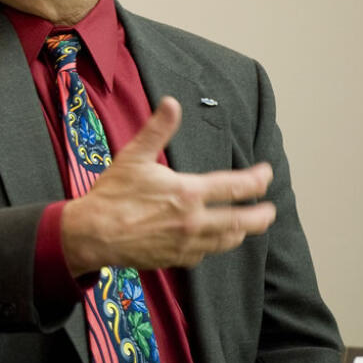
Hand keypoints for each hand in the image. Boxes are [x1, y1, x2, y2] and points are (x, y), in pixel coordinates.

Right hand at [61, 96, 275, 275]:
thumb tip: (172, 103)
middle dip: (262, 216)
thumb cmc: (111, 195)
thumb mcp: (134, 156)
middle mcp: (194, 221)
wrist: (92, 234)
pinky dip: (212, 245)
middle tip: (270, 211)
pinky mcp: (175, 259)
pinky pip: (203, 254)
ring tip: (245, 226)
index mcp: (189, 193)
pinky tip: (209, 240)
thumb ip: (158, 130)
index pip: (237, 187)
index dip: (257, 180)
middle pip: (243, 221)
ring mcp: (187, 244)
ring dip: (240, 232)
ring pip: (226, 241)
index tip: (266, 174)